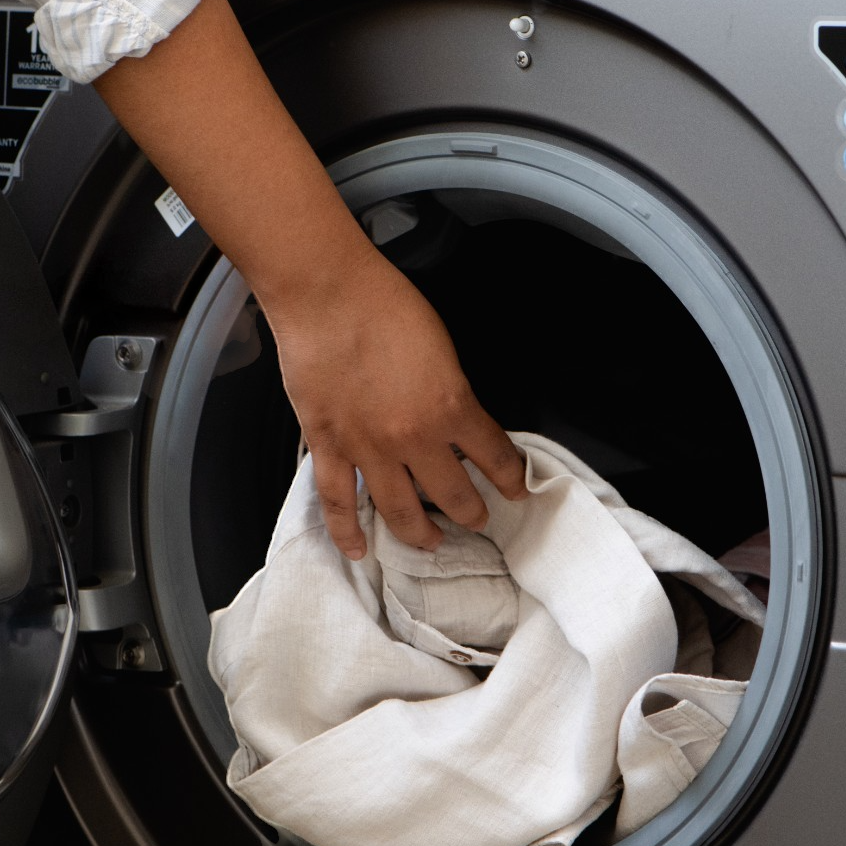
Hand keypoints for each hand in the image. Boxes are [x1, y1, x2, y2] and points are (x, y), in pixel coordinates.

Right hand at [267, 247, 524, 557]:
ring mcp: (368, 448)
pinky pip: (338, 502)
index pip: (495, 456)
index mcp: (451, 407)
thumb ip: (452, 392)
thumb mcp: (443, 348)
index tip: (517, 490)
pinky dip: (348, 532)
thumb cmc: (385, 305)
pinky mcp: (328, 447)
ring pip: (400, 511)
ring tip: (433, 542)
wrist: (328, 294)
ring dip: (422, 534)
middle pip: (453, 494)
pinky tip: (360, 551)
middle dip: (472, 513)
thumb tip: (454, 420)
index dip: (511, 478)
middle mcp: (413, 438)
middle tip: (478, 520)